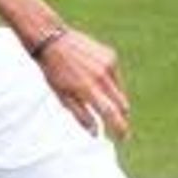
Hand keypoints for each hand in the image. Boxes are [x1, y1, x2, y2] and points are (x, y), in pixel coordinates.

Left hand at [34, 26, 128, 140]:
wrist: (52, 40)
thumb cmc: (53, 71)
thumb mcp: (62, 96)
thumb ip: (80, 115)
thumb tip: (95, 132)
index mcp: (87, 88)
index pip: (111, 113)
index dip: (120, 128)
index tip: (124, 137)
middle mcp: (101, 76)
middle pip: (121, 104)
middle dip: (120, 117)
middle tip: (116, 125)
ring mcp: (108, 64)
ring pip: (120, 91)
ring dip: (114, 99)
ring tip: (97, 97)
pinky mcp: (111, 55)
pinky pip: (116, 76)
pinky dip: (110, 82)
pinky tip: (95, 78)